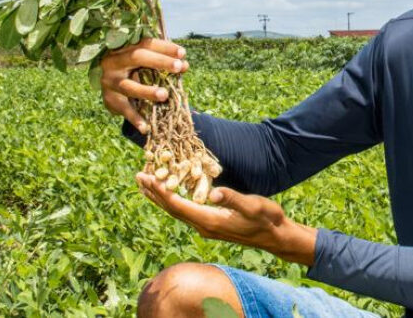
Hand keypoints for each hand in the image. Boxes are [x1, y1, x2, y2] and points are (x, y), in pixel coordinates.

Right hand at [99, 38, 189, 132]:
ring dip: (147, 91)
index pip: (146, 43)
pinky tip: (146, 127)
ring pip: (129, 86)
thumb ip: (164, 64)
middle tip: (178, 67)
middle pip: (137, 57)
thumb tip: (184, 65)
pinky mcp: (109, 99)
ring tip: (164, 95)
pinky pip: (124, 109)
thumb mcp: (147, 65)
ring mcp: (110, 81)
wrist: (112, 89)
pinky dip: (135, 119)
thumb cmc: (136, 72)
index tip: (182, 53)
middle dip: (159, 62)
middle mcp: (114, 62)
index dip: (165, 47)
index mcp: (126, 49)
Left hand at [136, 173, 317, 265]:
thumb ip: (232, 198)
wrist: (275, 236)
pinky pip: (185, 211)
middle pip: (172, 209)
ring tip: (147, 185)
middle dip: (154, 193)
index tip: (146, 177)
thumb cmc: (266, 219)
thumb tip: (212, 192)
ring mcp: (206, 227)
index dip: (160, 191)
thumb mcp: (252, 205)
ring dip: (161, 198)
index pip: (177, 205)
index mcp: (210, 220)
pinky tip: (171, 193)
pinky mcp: (211, 224)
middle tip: (138, 177)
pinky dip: (173, 200)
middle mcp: (203, 226)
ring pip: (177, 211)